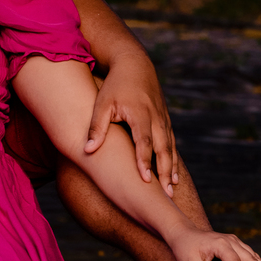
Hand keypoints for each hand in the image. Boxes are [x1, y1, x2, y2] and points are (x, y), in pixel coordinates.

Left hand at [84, 55, 177, 195]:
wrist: (135, 64)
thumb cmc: (115, 85)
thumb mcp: (102, 103)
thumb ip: (96, 127)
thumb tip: (87, 150)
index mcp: (140, 113)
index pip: (143, 142)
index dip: (145, 161)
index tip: (146, 181)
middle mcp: (156, 117)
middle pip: (163, 149)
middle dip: (165, 172)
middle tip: (167, 195)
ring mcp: (163, 118)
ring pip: (170, 147)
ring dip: (171, 169)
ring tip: (171, 191)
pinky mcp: (165, 120)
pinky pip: (171, 143)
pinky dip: (173, 159)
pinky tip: (172, 175)